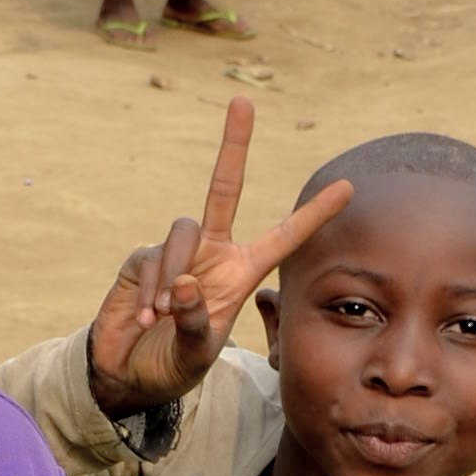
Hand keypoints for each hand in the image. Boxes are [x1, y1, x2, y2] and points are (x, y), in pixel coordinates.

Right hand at [87, 92, 354, 413]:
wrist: (127, 373)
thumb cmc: (173, 363)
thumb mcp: (197, 354)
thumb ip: (198, 322)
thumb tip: (184, 282)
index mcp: (240, 273)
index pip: (283, 238)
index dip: (314, 215)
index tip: (348, 187)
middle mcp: (212, 253)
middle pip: (225, 188)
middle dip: (234, 145)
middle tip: (242, 101)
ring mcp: (176, 252)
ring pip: (184, 230)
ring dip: (176, 274)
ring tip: (165, 317)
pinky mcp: (143, 258)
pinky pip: (153, 258)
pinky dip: (152, 290)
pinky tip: (148, 319)